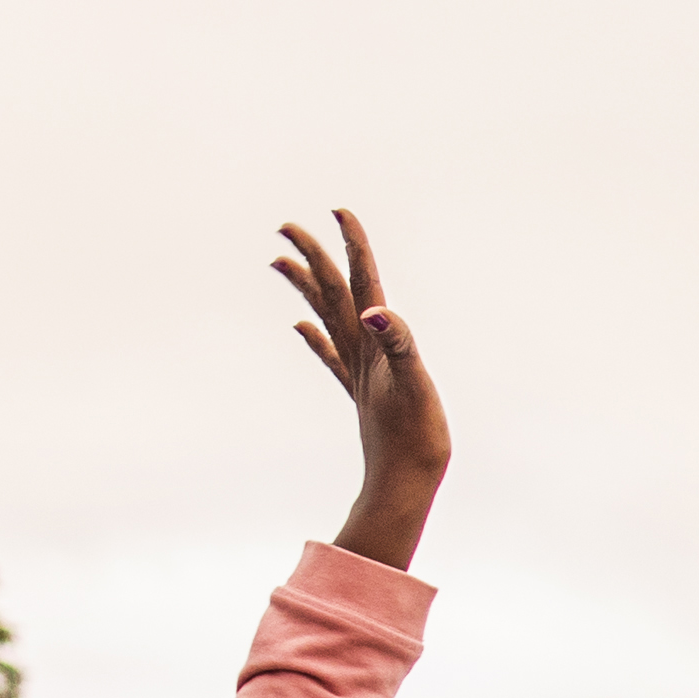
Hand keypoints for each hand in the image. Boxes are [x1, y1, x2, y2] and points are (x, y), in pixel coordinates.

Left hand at [274, 208, 451, 567]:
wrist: (404, 486)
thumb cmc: (416, 439)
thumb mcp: (417, 386)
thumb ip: (399, 345)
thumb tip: (373, 313)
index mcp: (374, 344)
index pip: (359, 283)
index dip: (352, 245)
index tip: (338, 211)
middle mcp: (360, 353)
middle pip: (331, 294)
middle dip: (311, 257)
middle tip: (286, 227)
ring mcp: (356, 373)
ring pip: (325, 318)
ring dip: (305, 288)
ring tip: (281, 262)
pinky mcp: (360, 394)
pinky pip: (330, 356)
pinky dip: (313, 335)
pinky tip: (298, 326)